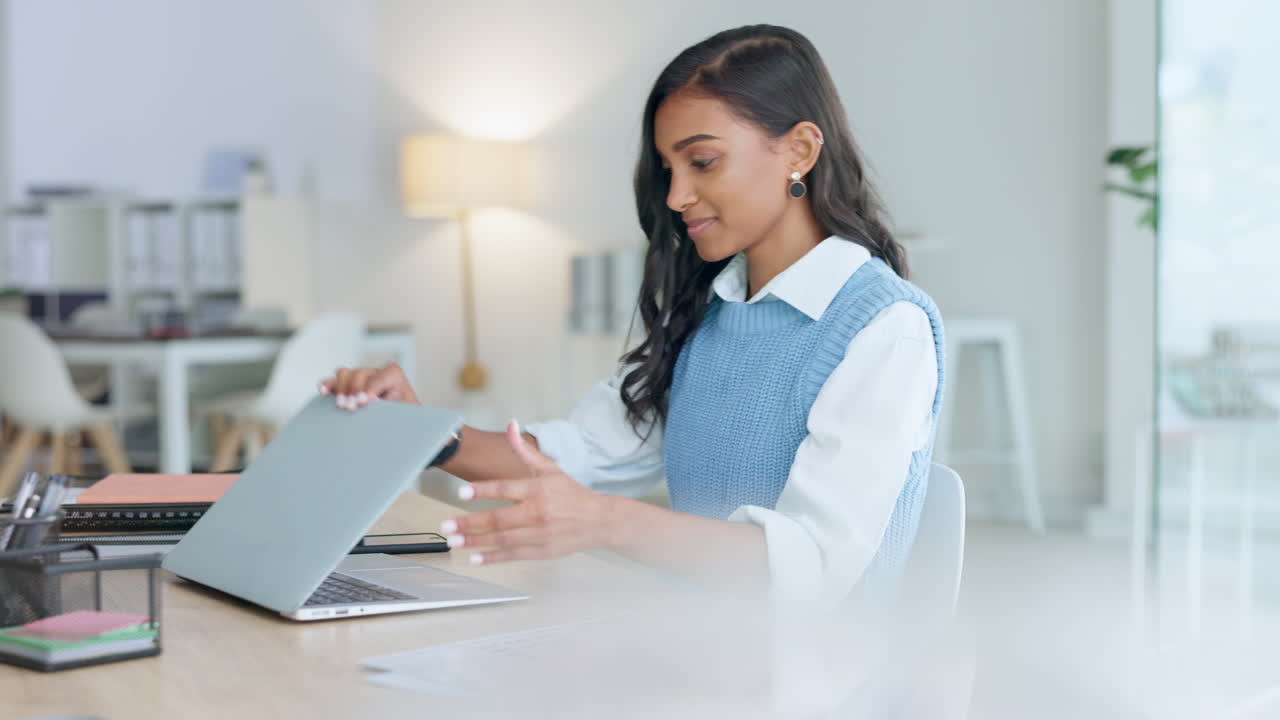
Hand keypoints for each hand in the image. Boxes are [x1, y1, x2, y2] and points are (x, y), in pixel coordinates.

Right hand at [319, 362, 418, 410]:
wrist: (401, 419)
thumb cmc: (405, 415)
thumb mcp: (405, 410)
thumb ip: (393, 406)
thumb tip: (376, 404)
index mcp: (393, 375)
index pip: (380, 377)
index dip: (370, 388)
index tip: (364, 401)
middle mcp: (375, 372)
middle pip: (360, 374)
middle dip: (354, 390)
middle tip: (352, 406)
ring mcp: (359, 378)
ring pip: (345, 374)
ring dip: (341, 389)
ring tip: (342, 404)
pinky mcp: (347, 385)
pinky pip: (334, 381)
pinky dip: (327, 385)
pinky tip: (323, 392)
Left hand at [441, 421, 613, 564]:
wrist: (599, 520)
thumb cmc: (571, 493)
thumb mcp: (550, 468)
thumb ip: (524, 450)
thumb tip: (510, 425)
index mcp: (538, 489)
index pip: (505, 488)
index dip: (482, 491)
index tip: (461, 494)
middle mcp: (538, 512)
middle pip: (499, 519)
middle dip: (470, 523)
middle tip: (447, 526)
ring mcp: (539, 534)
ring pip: (502, 539)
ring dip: (475, 542)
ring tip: (453, 542)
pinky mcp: (542, 551)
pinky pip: (513, 555)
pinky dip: (493, 558)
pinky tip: (474, 558)